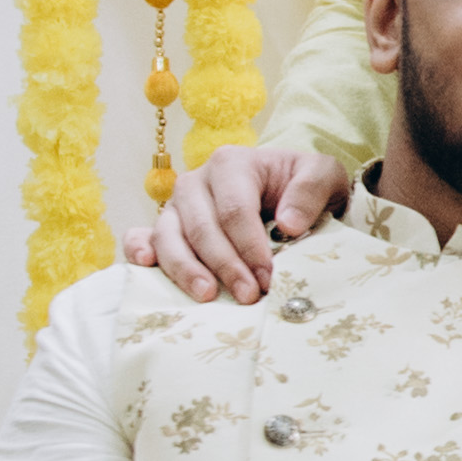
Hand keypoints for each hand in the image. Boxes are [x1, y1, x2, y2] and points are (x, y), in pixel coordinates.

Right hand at [131, 142, 352, 304]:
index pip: (235, 210)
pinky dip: (137, 249)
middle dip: (225, 265)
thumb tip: (288, 224)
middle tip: (248, 296)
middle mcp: (196, 182)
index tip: (269, 278)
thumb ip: (311, 191)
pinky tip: (145, 265)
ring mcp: (176, 206)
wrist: (287, 190)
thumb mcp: (323, 176)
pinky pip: (139, 236)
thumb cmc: (301, 185)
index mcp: (232, 164)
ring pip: (168, 236)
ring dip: (185, 269)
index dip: (250, 247)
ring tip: (206, 296)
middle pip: (201, 227)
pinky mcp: (164, 227)